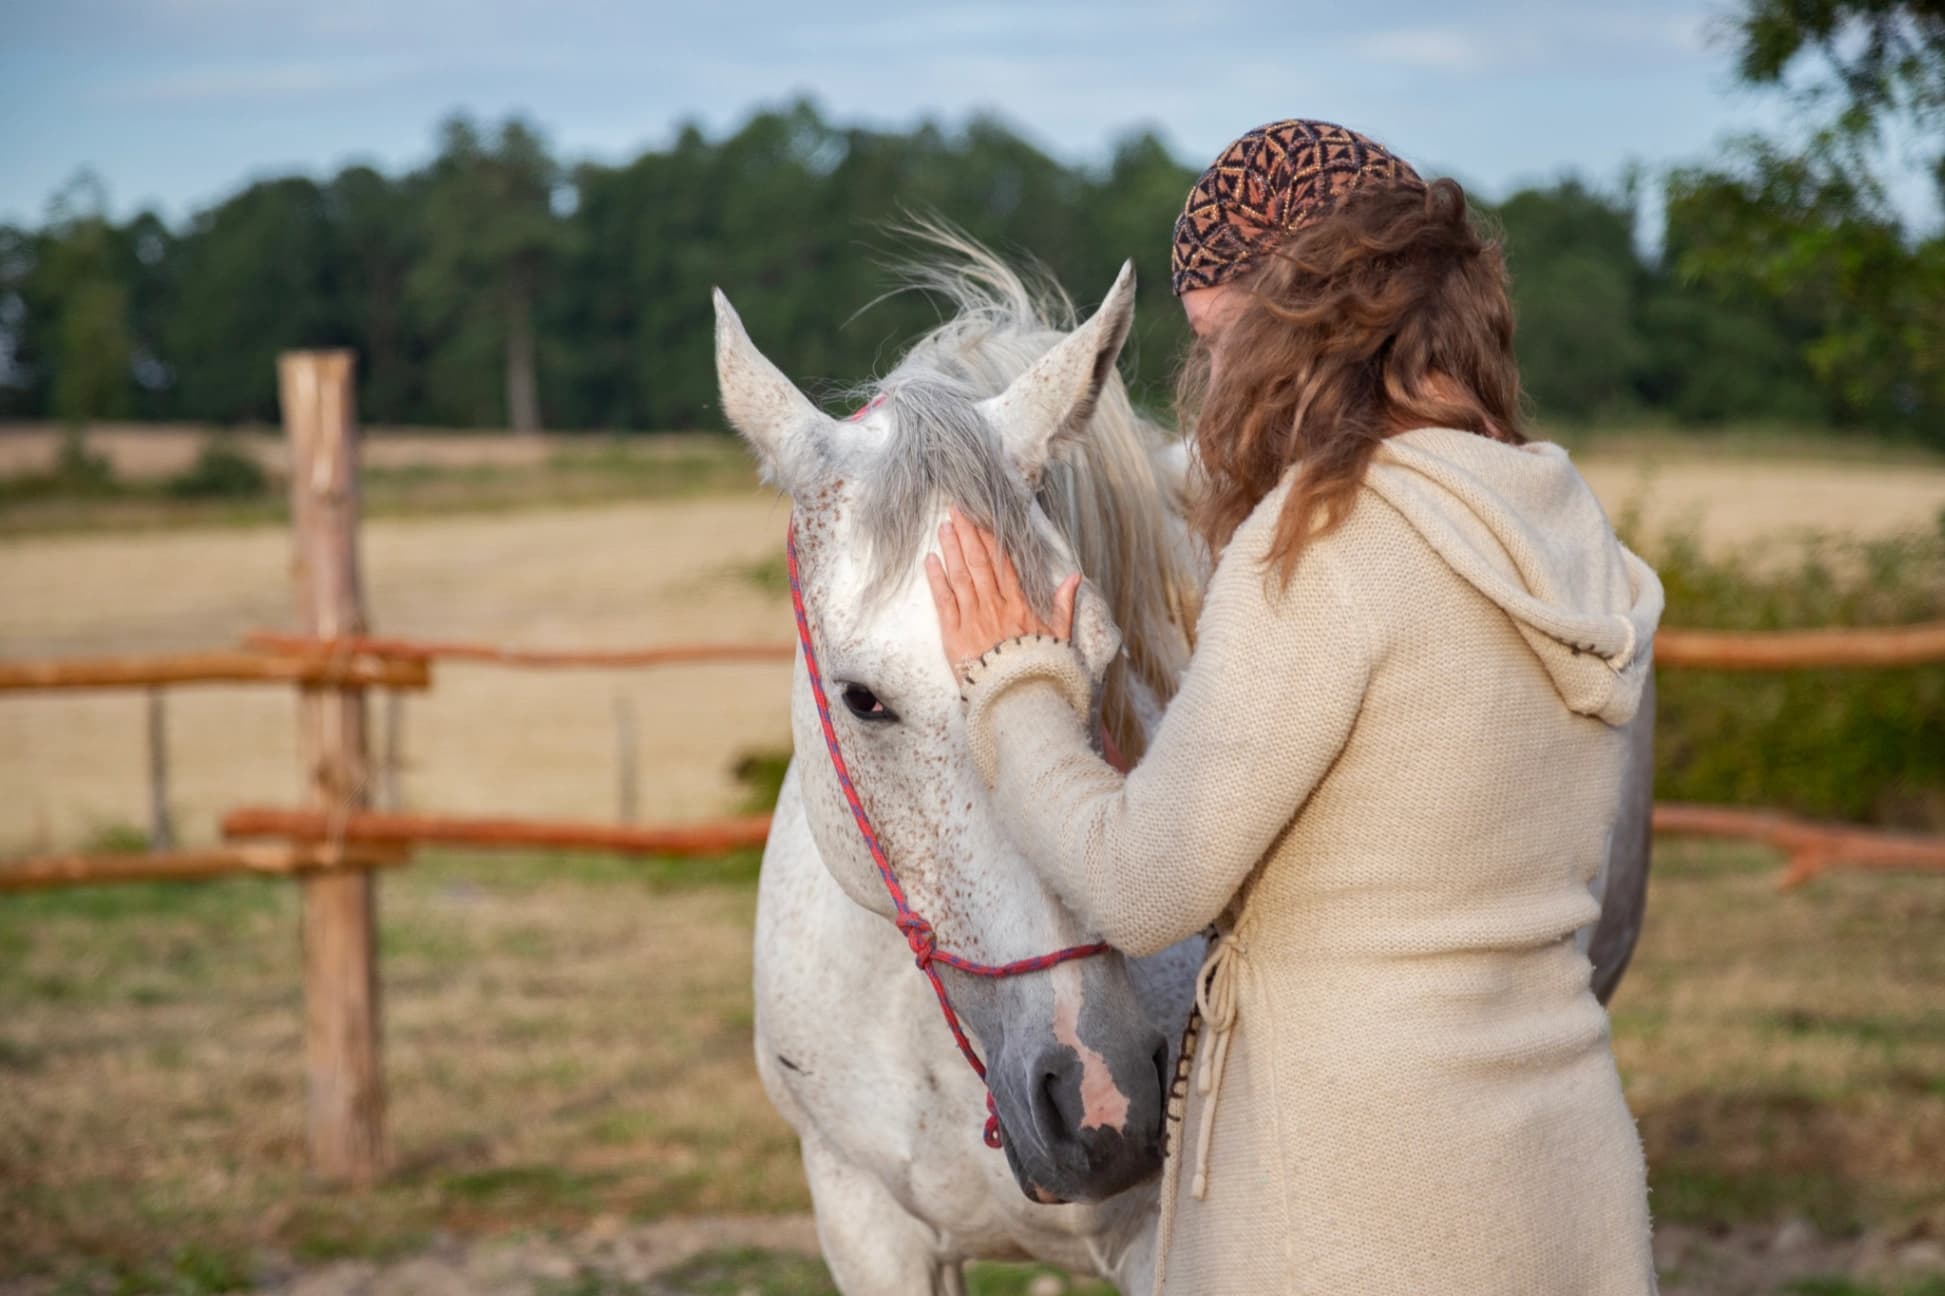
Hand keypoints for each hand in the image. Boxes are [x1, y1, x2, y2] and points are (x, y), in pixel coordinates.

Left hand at [925, 506, 1080, 677]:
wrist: (1019, 699)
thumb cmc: (1040, 669)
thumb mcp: (1060, 637)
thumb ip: (1064, 605)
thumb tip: (1074, 578)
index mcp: (1021, 604)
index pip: (1003, 562)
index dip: (991, 537)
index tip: (981, 517)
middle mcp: (996, 605)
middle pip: (979, 562)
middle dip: (967, 533)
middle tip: (956, 509)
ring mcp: (974, 619)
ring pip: (960, 576)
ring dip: (951, 549)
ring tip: (943, 527)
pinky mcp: (955, 635)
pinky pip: (944, 601)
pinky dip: (937, 579)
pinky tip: (930, 560)